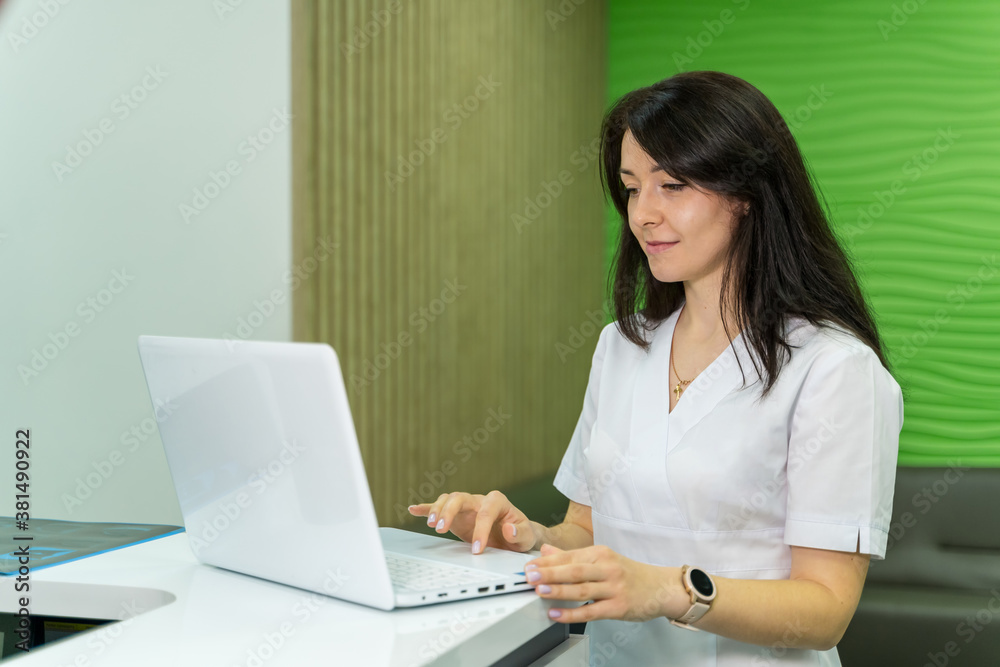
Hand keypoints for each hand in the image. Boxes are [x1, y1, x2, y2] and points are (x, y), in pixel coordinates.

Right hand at [407, 490, 537, 553]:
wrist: (516, 535)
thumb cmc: (521, 533)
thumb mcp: (527, 536)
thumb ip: (520, 532)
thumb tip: (508, 529)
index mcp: (497, 501)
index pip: (485, 512)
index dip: (480, 530)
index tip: (477, 549)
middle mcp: (479, 500)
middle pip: (460, 498)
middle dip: (449, 511)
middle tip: (442, 529)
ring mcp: (466, 507)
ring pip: (448, 500)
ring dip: (438, 510)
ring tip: (432, 525)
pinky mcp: (457, 516)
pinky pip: (440, 507)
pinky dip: (427, 508)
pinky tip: (414, 509)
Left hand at [525, 544, 679, 623]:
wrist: (661, 587)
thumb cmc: (629, 574)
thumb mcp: (603, 559)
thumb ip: (573, 556)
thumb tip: (546, 551)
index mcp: (601, 553)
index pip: (570, 556)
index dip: (548, 561)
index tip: (530, 565)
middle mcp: (607, 568)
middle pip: (575, 570)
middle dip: (551, 572)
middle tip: (530, 575)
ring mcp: (614, 588)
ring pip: (582, 589)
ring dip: (559, 590)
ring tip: (540, 591)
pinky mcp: (618, 607)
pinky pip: (591, 611)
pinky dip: (572, 613)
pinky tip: (556, 614)